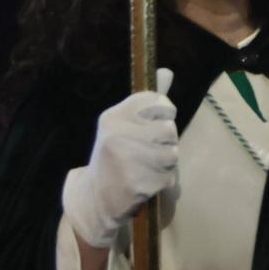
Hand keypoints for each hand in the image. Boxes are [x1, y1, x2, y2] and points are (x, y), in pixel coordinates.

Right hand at [63, 70, 178, 249]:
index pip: (158, 102)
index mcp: (114, 116)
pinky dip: (162, 182)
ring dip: (166, 164)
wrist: (95, 198)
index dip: (164, 114)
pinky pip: (169, 177)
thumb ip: (148, 102)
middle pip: (169, 129)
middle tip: (146, 152)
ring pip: (173, 153)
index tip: (154, 124)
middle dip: (165, 143)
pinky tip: (146, 183)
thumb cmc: (114, 156)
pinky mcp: (138, 183)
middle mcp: (118, 135)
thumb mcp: (123, 126)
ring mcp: (128, 160)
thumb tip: (168, 71)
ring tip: (146, 168)